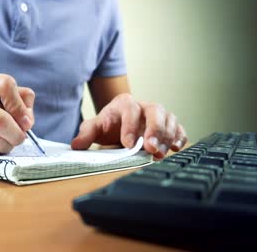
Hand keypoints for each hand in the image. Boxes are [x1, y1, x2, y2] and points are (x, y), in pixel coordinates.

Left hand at [71, 93, 186, 158]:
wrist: (118, 125)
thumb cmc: (107, 125)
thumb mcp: (93, 128)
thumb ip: (85, 134)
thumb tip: (76, 145)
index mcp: (124, 103)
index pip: (130, 109)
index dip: (130, 126)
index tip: (129, 144)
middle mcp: (144, 106)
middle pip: (155, 110)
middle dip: (154, 129)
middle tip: (150, 148)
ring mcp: (158, 115)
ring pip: (169, 119)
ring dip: (167, 136)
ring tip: (159, 153)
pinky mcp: (168, 125)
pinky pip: (179, 128)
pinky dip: (180, 137)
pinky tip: (176, 148)